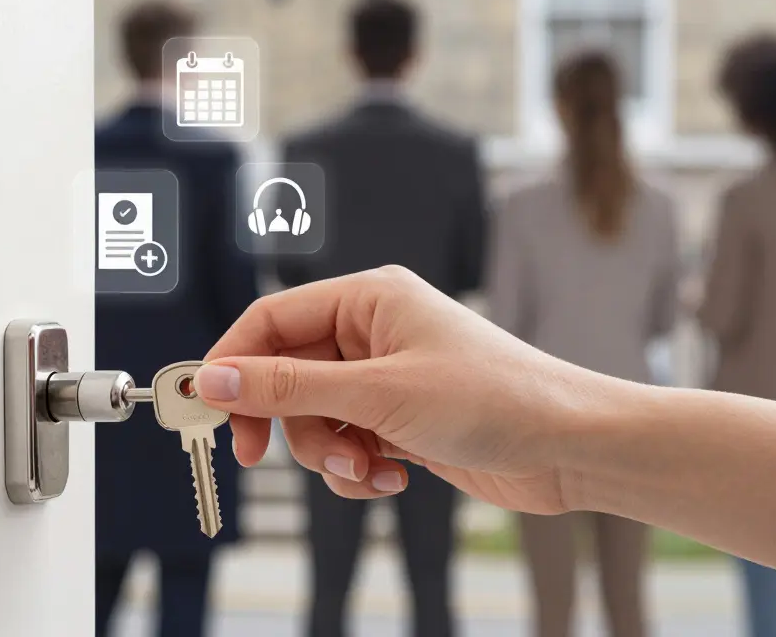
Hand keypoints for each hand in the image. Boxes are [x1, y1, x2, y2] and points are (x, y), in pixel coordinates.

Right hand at [195, 266, 612, 514]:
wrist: (568, 447)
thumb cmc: (493, 399)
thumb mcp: (378, 393)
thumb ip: (290, 387)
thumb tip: (216, 380)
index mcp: (369, 297)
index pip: (271, 320)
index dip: (233, 365)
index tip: (207, 411)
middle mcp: (374, 331)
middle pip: (286, 374)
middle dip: (287, 423)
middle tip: (259, 458)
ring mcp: (387, 377)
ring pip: (314, 418)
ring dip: (329, 454)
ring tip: (367, 469)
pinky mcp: (400, 419)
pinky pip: (346, 444)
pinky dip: (357, 468)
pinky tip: (392, 478)